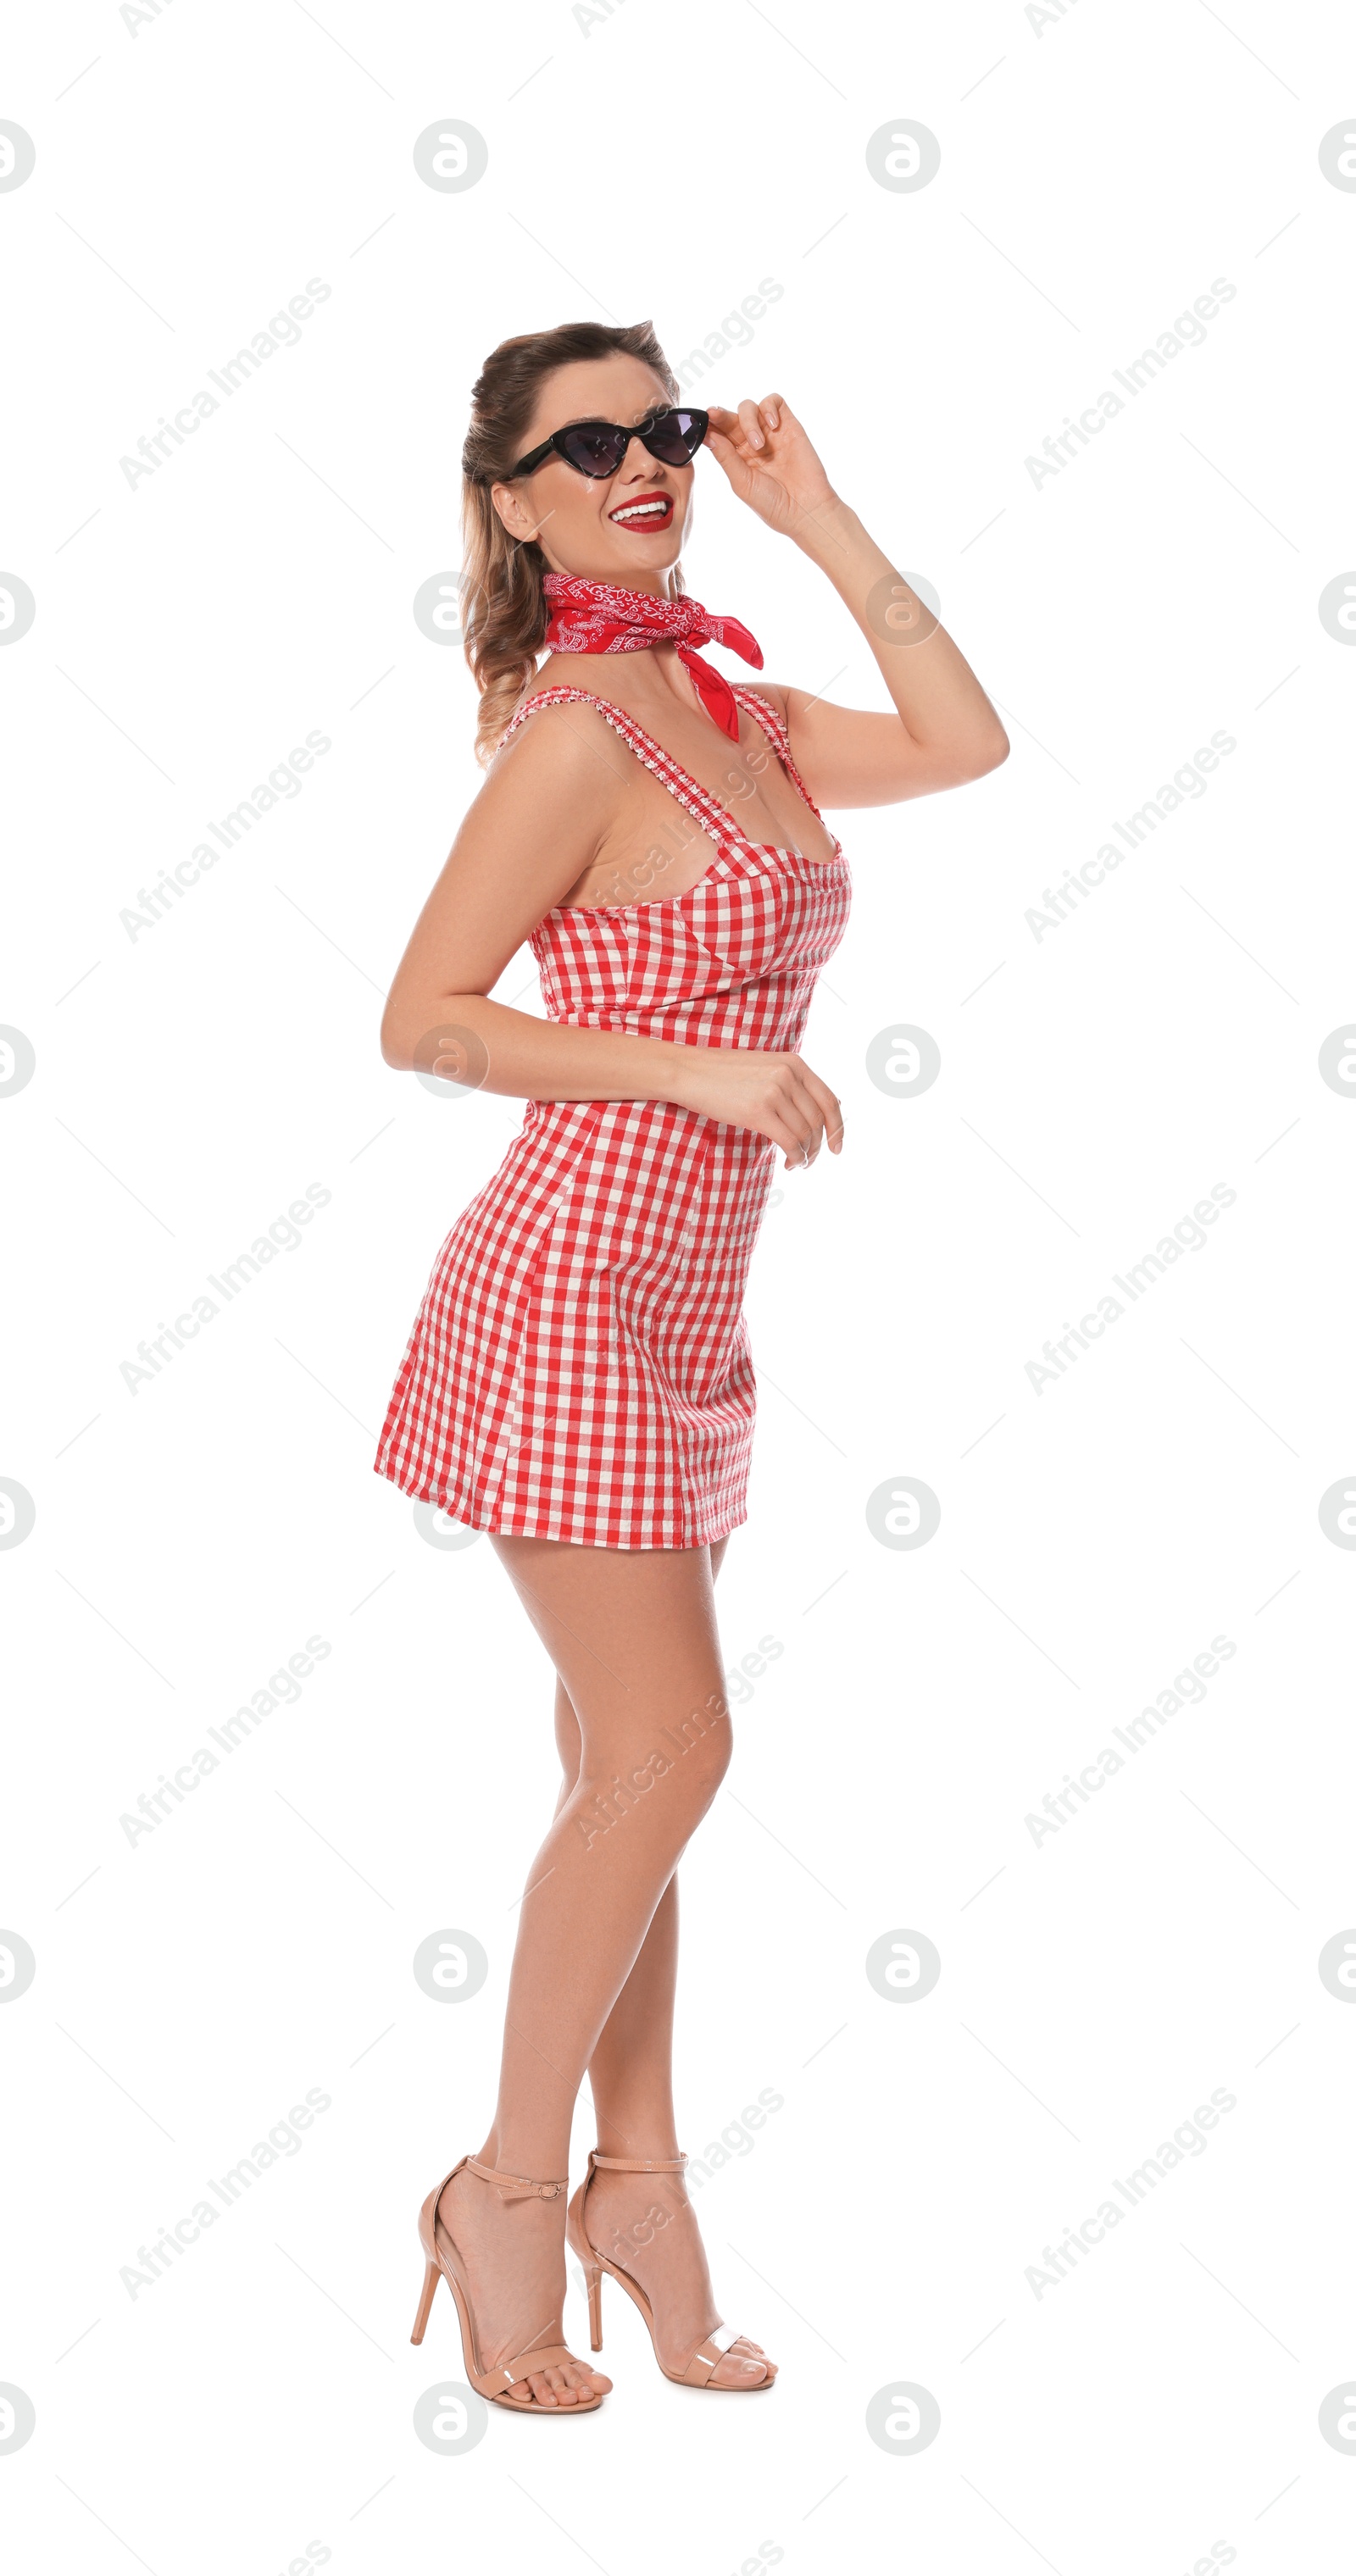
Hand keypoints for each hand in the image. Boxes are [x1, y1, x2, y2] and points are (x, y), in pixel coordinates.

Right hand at [670, 1045, 843, 1169]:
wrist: (689, 1071)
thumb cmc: (723, 1074)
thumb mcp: (765, 1068)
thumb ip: (791, 1084)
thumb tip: (814, 1115)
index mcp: (795, 1063)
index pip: (830, 1099)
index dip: (838, 1127)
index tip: (837, 1147)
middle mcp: (789, 1075)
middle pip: (819, 1120)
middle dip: (819, 1146)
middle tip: (810, 1161)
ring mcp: (774, 1092)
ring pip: (805, 1133)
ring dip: (805, 1155)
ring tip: (795, 1164)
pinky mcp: (758, 1111)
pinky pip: (789, 1142)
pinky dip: (795, 1157)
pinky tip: (789, 1163)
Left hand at [703, 395, 836, 541]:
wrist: (806, 509)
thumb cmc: (772, 504)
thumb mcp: (742, 482)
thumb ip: (725, 457)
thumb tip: (706, 435)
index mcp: (736, 457)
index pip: (718, 434)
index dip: (708, 426)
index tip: (700, 423)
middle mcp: (751, 442)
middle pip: (731, 418)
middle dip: (720, 415)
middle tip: (713, 415)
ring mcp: (770, 432)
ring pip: (749, 407)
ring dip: (748, 420)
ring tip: (759, 445)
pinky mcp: (788, 425)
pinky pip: (774, 401)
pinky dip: (769, 408)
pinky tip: (772, 427)